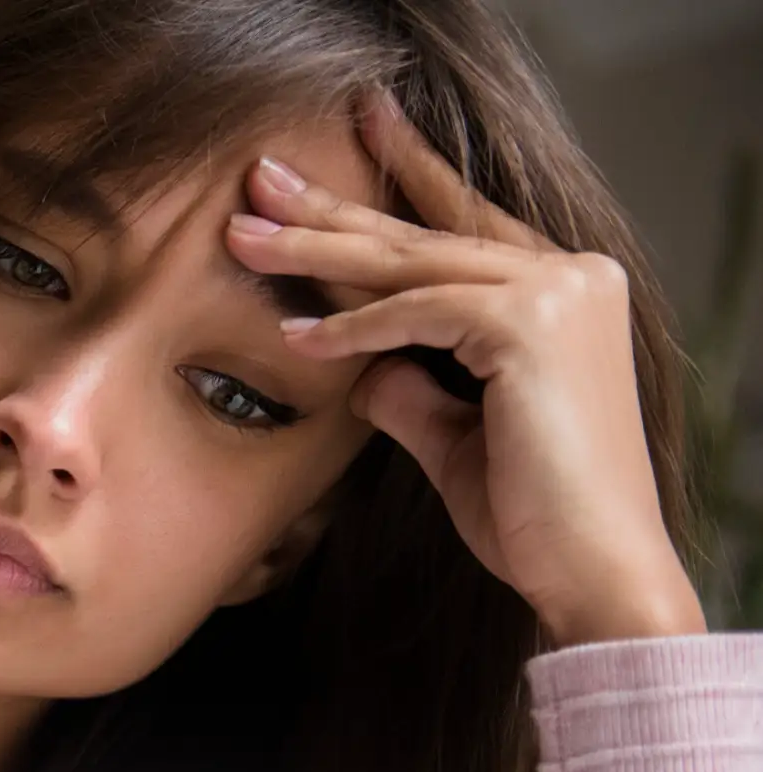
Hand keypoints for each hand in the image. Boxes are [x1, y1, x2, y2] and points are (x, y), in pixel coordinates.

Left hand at [225, 94, 705, 648]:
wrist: (590, 568)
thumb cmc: (532, 515)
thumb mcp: (453, 436)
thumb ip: (412, 388)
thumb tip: (360, 367)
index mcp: (566, 290)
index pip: (463, 225)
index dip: (403, 180)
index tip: (351, 139)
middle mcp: (573, 275)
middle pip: (428, 232)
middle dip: (335, 209)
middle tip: (260, 180)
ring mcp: (559, 292)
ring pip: (413, 262)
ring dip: (320, 252)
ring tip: (243, 240)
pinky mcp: (532, 326)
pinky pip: (418, 312)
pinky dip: (355, 327)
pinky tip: (297, 340)